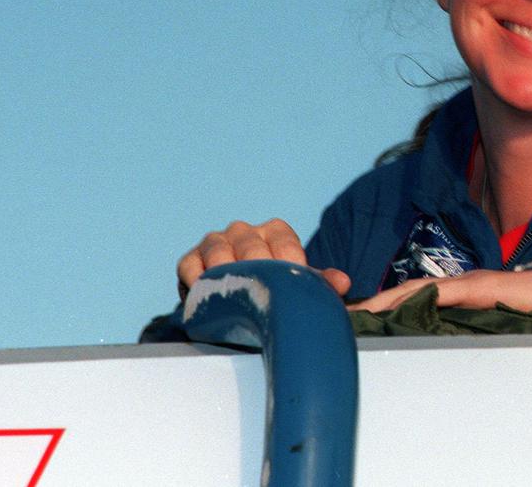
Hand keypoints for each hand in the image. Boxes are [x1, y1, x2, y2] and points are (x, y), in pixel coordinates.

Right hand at [176, 218, 350, 299]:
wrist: (236, 300)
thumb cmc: (272, 289)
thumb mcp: (296, 285)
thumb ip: (319, 282)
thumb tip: (342, 283)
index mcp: (274, 231)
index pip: (284, 242)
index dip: (289, 265)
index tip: (291, 289)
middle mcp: (244, 231)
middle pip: (251, 246)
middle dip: (257, 270)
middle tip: (262, 294)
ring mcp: (215, 242)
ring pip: (218, 250)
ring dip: (225, 270)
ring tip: (233, 292)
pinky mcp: (190, 260)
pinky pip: (189, 264)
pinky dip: (195, 277)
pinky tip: (204, 291)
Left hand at [348, 268, 531, 314]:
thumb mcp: (493, 324)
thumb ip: (469, 329)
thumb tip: (444, 349)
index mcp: (459, 294)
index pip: (414, 298)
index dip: (385, 306)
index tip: (360, 320)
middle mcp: (457, 284)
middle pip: (405, 292)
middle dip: (374, 304)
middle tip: (345, 316)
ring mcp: (466, 283)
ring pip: (414, 289)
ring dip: (384, 301)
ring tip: (358, 313)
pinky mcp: (477, 287)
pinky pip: (439, 292)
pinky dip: (414, 297)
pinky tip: (394, 304)